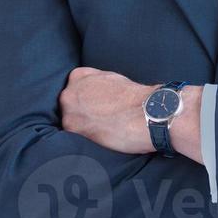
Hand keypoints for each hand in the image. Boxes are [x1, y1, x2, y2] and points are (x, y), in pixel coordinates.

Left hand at [58, 67, 201, 161]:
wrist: (149, 113)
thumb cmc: (136, 98)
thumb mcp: (112, 80)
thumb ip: (96, 84)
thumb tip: (94, 95)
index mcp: (78, 76)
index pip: (73, 90)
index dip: (85, 101)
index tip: (94, 108)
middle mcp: (69, 92)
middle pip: (69, 107)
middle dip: (81, 114)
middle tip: (99, 122)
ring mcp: (69, 112)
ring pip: (70, 123)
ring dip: (83, 128)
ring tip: (102, 132)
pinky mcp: (74, 131)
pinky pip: (74, 138)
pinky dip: (85, 140)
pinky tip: (100, 139)